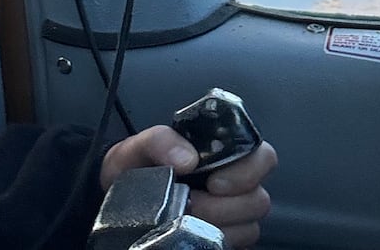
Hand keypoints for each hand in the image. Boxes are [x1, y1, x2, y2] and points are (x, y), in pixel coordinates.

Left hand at [99, 126, 276, 248]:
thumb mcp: (138, 146)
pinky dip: (214, 241)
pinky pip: (237, 245)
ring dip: (218, 225)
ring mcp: (232, 213)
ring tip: (186, 218)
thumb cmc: (135, 167)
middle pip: (259, 198)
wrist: (118, 198)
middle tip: (192, 203)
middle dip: (226, 205)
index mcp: (222, 152)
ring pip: (250, 226)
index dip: (248, 170)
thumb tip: (188, 159)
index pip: (262, 156)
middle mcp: (234, 182)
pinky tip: (192, 232)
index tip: (215, 181)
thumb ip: (161, 140)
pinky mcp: (226, 237)